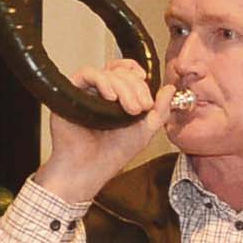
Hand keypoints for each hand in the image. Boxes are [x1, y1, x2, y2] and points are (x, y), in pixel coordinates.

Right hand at [35, 60, 174, 203]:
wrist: (89, 169)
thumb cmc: (112, 154)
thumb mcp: (145, 130)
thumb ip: (160, 110)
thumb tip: (171, 90)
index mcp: (116, 99)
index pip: (127, 73)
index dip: (138, 76)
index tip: (147, 90)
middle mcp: (100, 93)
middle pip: (120, 73)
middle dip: (136, 87)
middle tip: (141, 108)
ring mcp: (86, 92)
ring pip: (107, 73)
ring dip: (124, 88)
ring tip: (131, 110)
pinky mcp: (71, 93)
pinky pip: (87, 74)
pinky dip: (103, 81)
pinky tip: (111, 97)